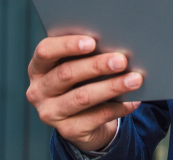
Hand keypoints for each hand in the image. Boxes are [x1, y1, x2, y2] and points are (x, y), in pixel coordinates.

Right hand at [27, 35, 144, 152]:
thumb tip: (116, 45)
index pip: (45, 51)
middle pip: (66, 74)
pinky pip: (96, 117)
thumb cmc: (82, 81)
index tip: (92, 42)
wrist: (82, 120)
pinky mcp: (67, 131)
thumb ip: (88, 55)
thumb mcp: (78, 66)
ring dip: (112, 86)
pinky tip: (133, 100)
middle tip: (121, 60)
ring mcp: (51, 113)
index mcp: (38, 68)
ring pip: (82, 97)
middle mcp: (39, 91)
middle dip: (96, 65)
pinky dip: (118, 107)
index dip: (67, 45)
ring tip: (134, 79)